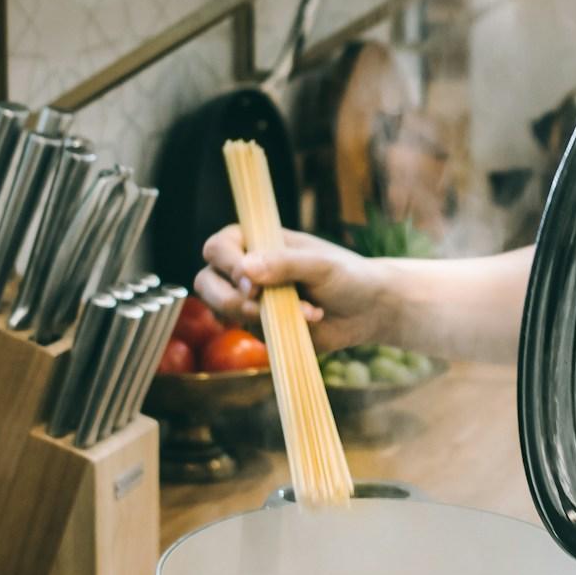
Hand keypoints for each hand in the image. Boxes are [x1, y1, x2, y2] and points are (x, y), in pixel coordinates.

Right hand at [195, 225, 392, 352]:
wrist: (369, 310)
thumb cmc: (347, 275)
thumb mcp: (320, 265)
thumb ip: (284, 264)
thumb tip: (244, 268)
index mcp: (258, 241)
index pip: (218, 247)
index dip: (226, 264)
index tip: (252, 282)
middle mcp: (248, 269)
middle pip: (206, 281)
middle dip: (230, 298)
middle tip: (261, 303)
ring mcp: (252, 300)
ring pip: (222, 310)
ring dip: (254, 316)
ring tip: (301, 311)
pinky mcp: (262, 327)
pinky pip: (251, 333)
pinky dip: (275, 330)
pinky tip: (308, 322)